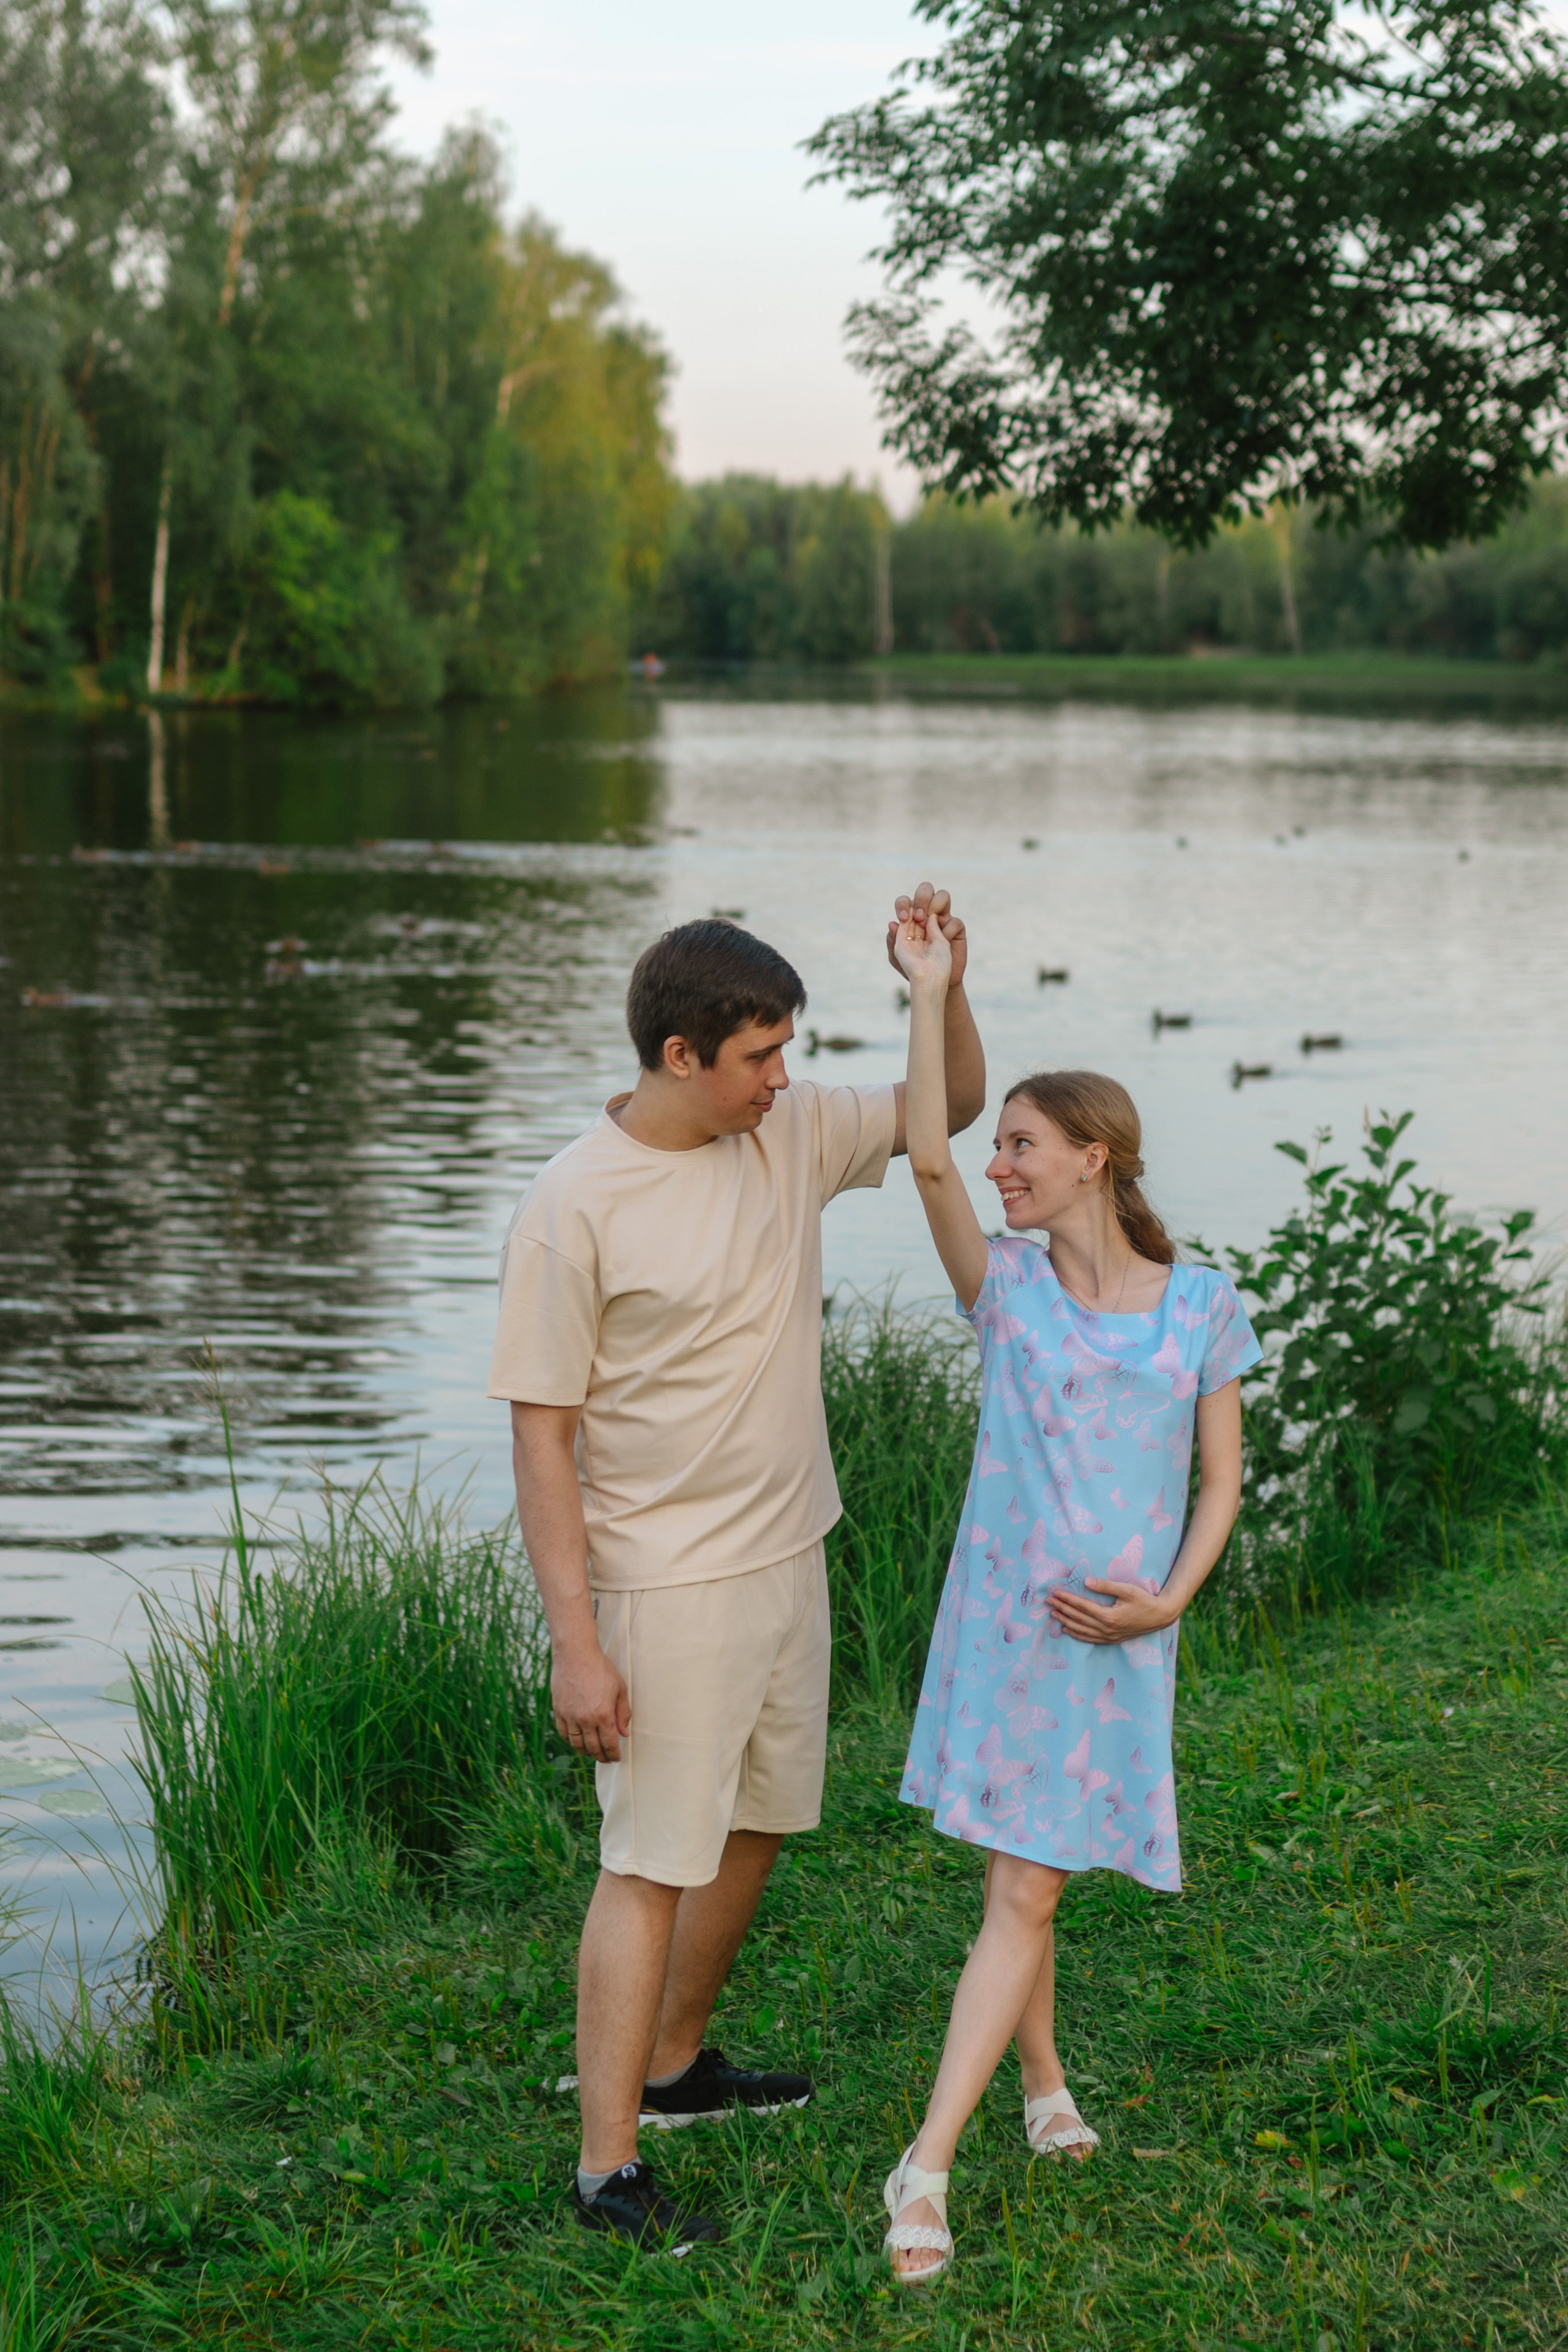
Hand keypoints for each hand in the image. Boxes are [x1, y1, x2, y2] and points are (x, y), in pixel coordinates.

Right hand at [551, 1642, 630, 1761]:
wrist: (576, 1654)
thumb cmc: (601, 1668)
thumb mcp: (620, 1689)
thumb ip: (623, 1713)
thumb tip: (624, 1734)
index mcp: (603, 1715)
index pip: (609, 1744)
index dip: (613, 1754)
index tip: (616, 1758)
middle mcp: (585, 1719)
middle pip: (593, 1748)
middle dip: (601, 1756)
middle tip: (606, 1758)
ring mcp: (570, 1716)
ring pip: (577, 1744)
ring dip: (586, 1752)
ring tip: (593, 1752)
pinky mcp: (558, 1711)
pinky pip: (564, 1734)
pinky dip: (571, 1741)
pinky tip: (578, 1741)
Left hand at [886, 882, 967, 990]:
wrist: (931, 983)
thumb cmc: (912, 969)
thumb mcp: (897, 957)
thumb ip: (894, 939)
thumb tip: (893, 923)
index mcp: (909, 919)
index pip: (906, 902)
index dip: (904, 905)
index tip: (903, 918)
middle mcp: (925, 916)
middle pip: (925, 891)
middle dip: (921, 898)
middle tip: (918, 917)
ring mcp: (942, 921)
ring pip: (943, 896)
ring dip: (935, 905)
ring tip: (927, 922)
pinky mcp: (957, 931)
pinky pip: (954, 921)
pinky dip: (947, 930)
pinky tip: (943, 941)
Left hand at [1047, 1580, 1174, 1644]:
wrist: (1160, 1616)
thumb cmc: (1145, 1600)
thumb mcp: (1127, 1590)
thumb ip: (1106, 1586)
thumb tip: (1086, 1581)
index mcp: (1110, 1616)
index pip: (1082, 1607)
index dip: (1067, 1599)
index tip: (1055, 1593)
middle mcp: (1107, 1629)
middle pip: (1079, 1619)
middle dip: (1062, 1609)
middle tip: (1048, 1601)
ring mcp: (1109, 1636)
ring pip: (1082, 1631)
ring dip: (1066, 1622)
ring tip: (1053, 1614)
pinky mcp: (1112, 1639)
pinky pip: (1090, 1639)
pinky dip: (1077, 1635)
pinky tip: (1067, 1630)